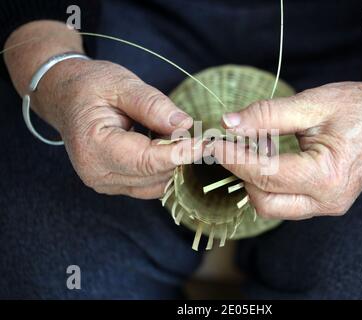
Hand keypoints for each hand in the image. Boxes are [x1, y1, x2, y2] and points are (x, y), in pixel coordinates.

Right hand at [33, 59, 197, 198]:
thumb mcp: (122, 84)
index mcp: (94, 147)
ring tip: (176, 135)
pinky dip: (163, 168)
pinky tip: (165, 146)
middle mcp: (97, 173)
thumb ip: (153, 105)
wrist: (66, 96)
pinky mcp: (114, 184)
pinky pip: (149, 184)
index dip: (180, 153)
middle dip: (180, 156)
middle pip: (154, 176)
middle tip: (197, 134)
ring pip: (155, 184)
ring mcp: (104, 182)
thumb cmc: (90, 86)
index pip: (147, 161)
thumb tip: (185, 125)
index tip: (206, 143)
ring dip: (173, 163)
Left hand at [214, 71, 361, 219]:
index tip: (212, 142)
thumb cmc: (359, 107)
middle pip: (264, 201)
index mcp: (326, 177)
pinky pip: (286, 202)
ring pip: (272, 206)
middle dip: (241, 174)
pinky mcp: (325, 203)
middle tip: (230, 144)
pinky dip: (269, 184)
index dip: (232, 157)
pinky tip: (267, 157)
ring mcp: (327, 206)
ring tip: (252, 147)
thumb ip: (267, 115)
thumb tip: (228, 123)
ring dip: (254, 181)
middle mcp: (327, 201)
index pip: (264, 174)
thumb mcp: (312, 105)